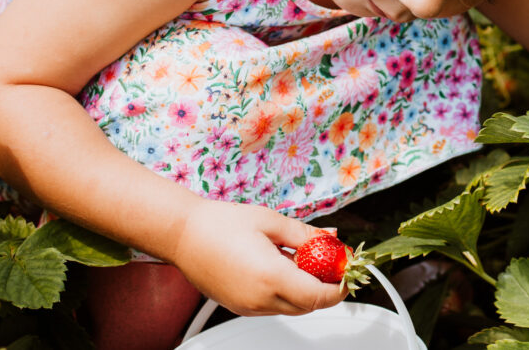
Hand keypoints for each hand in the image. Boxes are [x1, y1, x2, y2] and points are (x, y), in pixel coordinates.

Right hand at [169, 199, 347, 315]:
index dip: (339, 287)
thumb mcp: (271, 222)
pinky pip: (273, 305)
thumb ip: (306, 235)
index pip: (319, 296)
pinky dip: (287, 291)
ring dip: (306, 289)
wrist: (182, 234)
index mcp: (270, 277)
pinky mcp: (239, 307)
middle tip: (331, 262)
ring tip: (305, 259)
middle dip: (325, 287)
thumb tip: (332, 239)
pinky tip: (284, 267)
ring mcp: (248, 307)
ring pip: (291, 307)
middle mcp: (259, 299)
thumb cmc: (220, 224)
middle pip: (308, 305)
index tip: (346, 272)